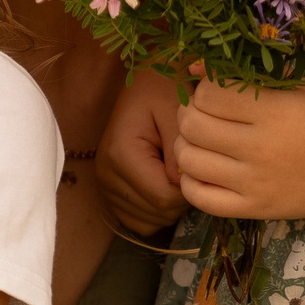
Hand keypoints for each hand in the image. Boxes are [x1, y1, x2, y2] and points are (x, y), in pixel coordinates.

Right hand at [97, 69, 187, 232]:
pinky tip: (165, 183)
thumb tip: (181, 186)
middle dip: (182, 196)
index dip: (190, 189)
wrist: (145, 82)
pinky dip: (157, 211)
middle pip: (158, 212)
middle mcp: (106, 174)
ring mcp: (105, 186)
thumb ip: (180, 152)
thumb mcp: (178, 112)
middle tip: (190, 165)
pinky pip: (140, 222)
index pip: (163, 198)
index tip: (199, 166)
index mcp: (121, 154)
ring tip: (175, 170)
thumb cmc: (164, 90)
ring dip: (171, 204)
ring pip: (151, 221)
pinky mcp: (110, 193)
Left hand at [171, 78, 304, 220]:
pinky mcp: (252, 209)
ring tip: (199, 140)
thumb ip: (248, 72)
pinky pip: (199, 197)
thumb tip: (194, 65)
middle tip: (200, 113)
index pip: (209, 94)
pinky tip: (201, 169)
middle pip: (193, 125)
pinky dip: (189, 181)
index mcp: (273, 112)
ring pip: (189, 159)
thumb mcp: (296, 86)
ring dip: (185, 144)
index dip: (203, 88)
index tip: (213, 91)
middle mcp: (259, 148)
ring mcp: (254, 183)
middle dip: (188, 112)